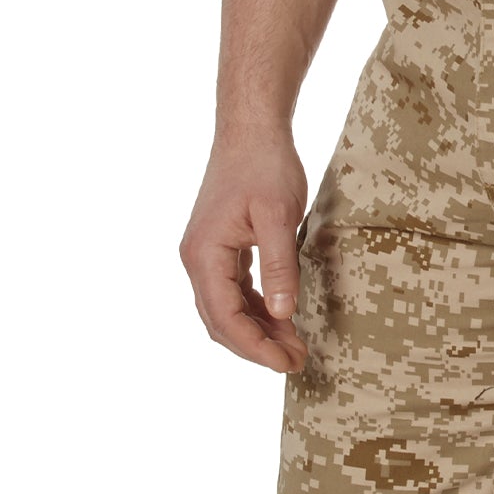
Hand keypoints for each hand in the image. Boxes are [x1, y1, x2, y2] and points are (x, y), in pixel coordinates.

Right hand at [179, 131, 310, 373]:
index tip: (287, 363)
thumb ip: (279, 267)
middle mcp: (197, 260)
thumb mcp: (280, 217)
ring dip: (259, 332)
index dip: (256, 347)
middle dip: (258, 347)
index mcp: (205, 255)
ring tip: (295, 347)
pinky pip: (234, 294)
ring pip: (227, 311)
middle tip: (296, 363)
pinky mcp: (220, 251)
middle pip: (221, 322)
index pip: (226, 318)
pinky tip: (284, 321)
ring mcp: (206, 256)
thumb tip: (283, 315)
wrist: (250, 130)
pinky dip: (258, 312)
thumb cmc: (265, 166)